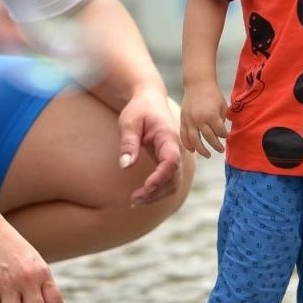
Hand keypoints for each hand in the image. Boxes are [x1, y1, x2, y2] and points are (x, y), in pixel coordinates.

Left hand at [117, 87, 183, 205]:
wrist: (150, 101)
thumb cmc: (139, 109)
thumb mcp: (129, 122)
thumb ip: (129, 143)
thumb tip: (125, 165)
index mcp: (169, 137)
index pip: (171, 161)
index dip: (160, 177)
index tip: (145, 187)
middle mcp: (177, 149)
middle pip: (174, 177)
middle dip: (156, 191)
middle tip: (133, 200)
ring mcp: (175, 156)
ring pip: (173, 183)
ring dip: (157, 195)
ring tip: (134, 201)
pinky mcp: (170, 161)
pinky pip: (169, 181)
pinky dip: (158, 191)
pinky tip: (142, 196)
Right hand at [180, 82, 228, 158]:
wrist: (198, 83)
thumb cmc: (213, 94)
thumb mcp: (223, 105)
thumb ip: (223, 120)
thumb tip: (223, 134)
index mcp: (211, 115)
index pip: (220, 132)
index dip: (224, 135)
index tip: (226, 136)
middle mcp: (199, 119)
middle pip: (208, 138)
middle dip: (216, 146)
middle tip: (221, 150)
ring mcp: (190, 120)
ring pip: (194, 140)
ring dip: (202, 150)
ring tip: (208, 155)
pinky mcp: (183, 119)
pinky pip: (184, 135)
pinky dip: (188, 144)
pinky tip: (193, 150)